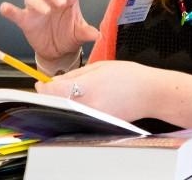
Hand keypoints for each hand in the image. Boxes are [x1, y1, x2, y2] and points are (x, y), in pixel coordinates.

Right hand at [0, 0, 101, 61]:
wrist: (59, 51)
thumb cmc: (70, 35)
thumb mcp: (80, 33)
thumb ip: (87, 32)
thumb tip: (97, 35)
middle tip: (61, 2)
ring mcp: (36, 9)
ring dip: (37, 2)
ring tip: (45, 11)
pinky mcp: (25, 20)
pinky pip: (15, 12)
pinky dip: (9, 10)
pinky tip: (5, 8)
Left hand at [34, 60, 162, 121]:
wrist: (151, 93)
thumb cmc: (129, 77)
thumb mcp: (98, 66)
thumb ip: (74, 74)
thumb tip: (55, 81)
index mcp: (86, 88)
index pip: (53, 91)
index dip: (43, 87)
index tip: (41, 84)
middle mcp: (88, 106)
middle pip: (57, 103)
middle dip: (52, 95)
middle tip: (54, 87)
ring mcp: (93, 118)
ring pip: (67, 112)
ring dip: (63, 103)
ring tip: (72, 93)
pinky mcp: (99, 124)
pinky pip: (80, 117)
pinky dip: (76, 110)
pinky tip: (84, 101)